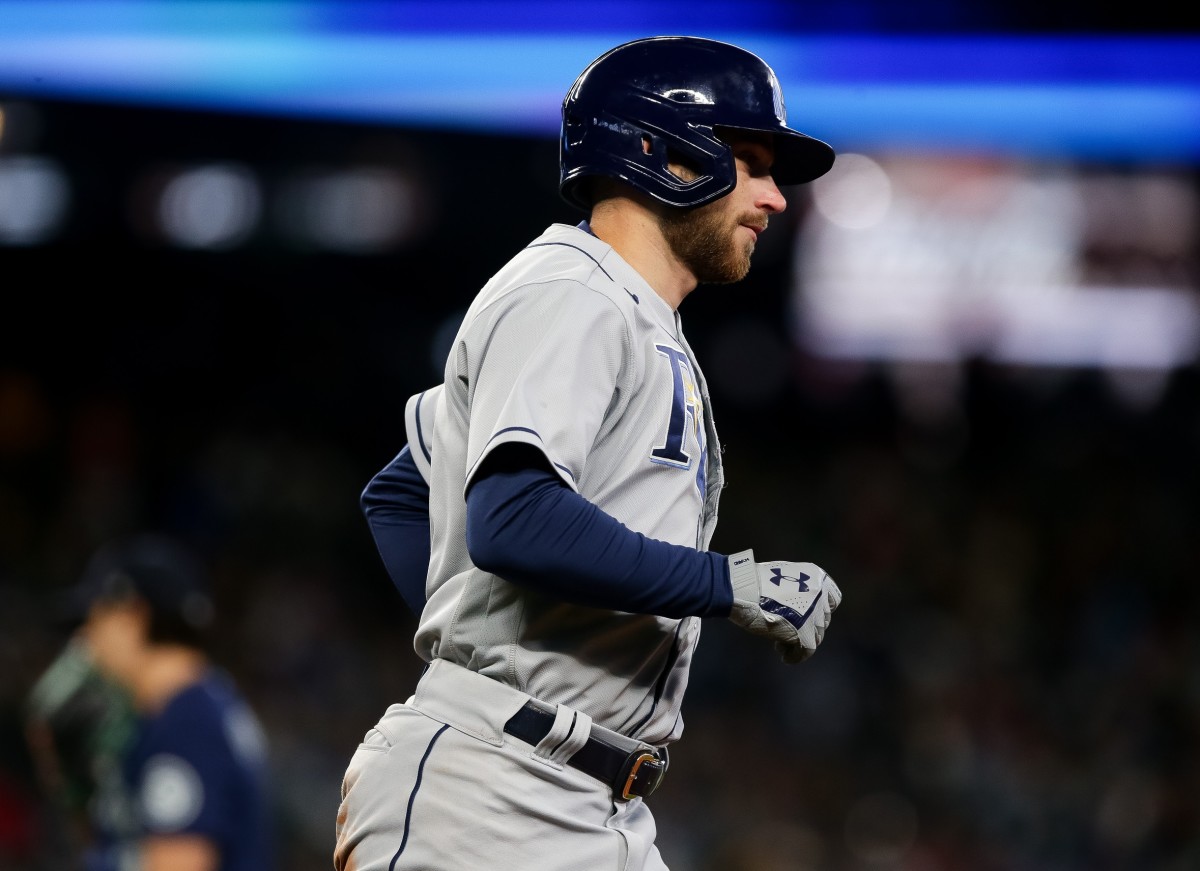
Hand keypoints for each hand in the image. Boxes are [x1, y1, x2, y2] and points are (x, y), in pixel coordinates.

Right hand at [727, 550, 841, 663]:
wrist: (742, 587)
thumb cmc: (753, 581)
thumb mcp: (784, 576)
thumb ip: (798, 590)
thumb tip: (799, 608)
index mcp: (817, 577)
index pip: (834, 600)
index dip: (821, 611)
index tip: (808, 617)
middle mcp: (820, 594)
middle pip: (822, 621)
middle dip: (808, 628)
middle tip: (789, 630)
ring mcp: (813, 613)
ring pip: (815, 637)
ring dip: (799, 642)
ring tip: (780, 643)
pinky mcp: (803, 632)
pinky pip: (806, 651)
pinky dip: (795, 656)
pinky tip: (784, 656)